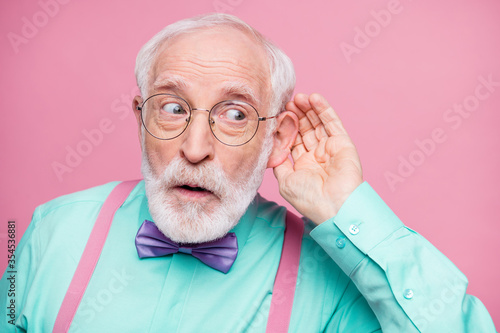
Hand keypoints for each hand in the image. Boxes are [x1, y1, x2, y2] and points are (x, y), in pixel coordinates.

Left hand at [273, 93, 362, 223]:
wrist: (334, 207)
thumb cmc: (309, 199)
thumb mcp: (285, 181)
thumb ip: (279, 162)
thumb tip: (271, 147)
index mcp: (303, 165)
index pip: (293, 140)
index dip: (286, 126)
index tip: (277, 113)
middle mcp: (316, 156)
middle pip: (305, 129)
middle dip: (296, 115)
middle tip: (286, 101)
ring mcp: (330, 149)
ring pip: (317, 123)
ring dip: (308, 109)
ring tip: (297, 97)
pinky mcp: (343, 143)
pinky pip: (332, 122)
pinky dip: (323, 109)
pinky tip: (314, 98)